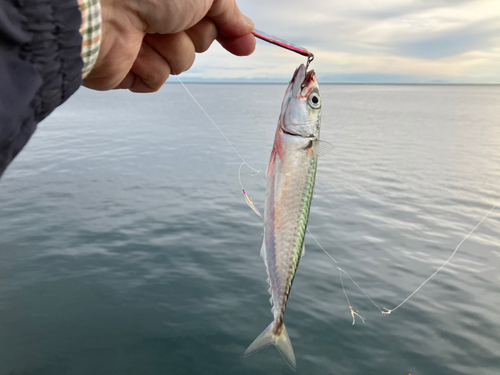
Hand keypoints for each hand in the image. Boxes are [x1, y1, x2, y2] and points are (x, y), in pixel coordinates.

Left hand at [83, 0, 255, 91]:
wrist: (101, 9)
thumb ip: (228, 10)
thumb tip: (246, 30)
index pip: (212, 18)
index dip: (228, 29)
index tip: (242, 43)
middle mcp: (157, 15)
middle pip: (199, 40)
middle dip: (192, 32)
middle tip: (171, 16)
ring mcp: (142, 42)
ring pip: (180, 62)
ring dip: (170, 48)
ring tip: (146, 31)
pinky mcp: (128, 68)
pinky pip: (157, 79)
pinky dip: (149, 66)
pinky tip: (134, 49)